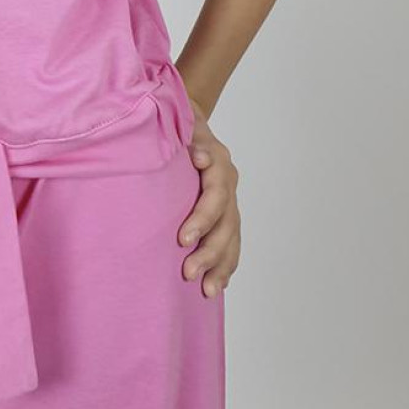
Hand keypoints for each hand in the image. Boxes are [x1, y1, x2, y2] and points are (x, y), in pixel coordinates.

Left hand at [178, 98, 240, 297]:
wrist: (187, 119)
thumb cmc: (176, 124)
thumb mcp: (179, 123)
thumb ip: (187, 138)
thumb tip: (198, 156)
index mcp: (218, 163)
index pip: (216, 194)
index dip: (202, 218)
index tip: (183, 239)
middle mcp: (228, 182)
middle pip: (226, 222)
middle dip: (209, 250)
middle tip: (187, 272)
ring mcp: (229, 199)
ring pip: (231, 236)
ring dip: (220, 264)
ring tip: (206, 290)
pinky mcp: (225, 212)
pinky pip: (231, 242)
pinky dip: (226, 265)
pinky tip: (217, 286)